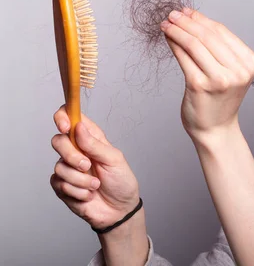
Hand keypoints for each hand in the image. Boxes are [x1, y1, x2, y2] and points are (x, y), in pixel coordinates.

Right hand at [50, 106, 140, 229]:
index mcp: (91, 139)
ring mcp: (68, 168)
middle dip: (72, 155)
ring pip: (60, 166)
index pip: (71, 118)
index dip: (63, 117)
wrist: (119, 211)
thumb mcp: (114, 160)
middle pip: (58, 141)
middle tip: (87, 166)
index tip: (65, 127)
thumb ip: (95, 144)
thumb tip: (79, 127)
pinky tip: (88, 195)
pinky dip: (76, 191)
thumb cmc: (121, 182)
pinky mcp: (62, 186)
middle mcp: (77, 151)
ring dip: (80, 180)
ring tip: (96, 185)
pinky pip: (59, 184)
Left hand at [160, 8, 253, 142]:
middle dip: (188, 21)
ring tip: (167, 23)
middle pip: (208, 36)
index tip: (187, 12)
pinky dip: (174, 43)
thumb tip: (191, 17)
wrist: (216, 128)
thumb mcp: (230, 71)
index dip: (202, 19)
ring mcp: (219, 79)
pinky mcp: (199, 85)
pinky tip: (167, 37)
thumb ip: (218, 48)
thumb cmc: (220, 98)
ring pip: (195, 44)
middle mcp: (238, 71)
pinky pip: (184, 57)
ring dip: (178, 30)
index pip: (223, 33)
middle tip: (173, 13)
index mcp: (250, 63)